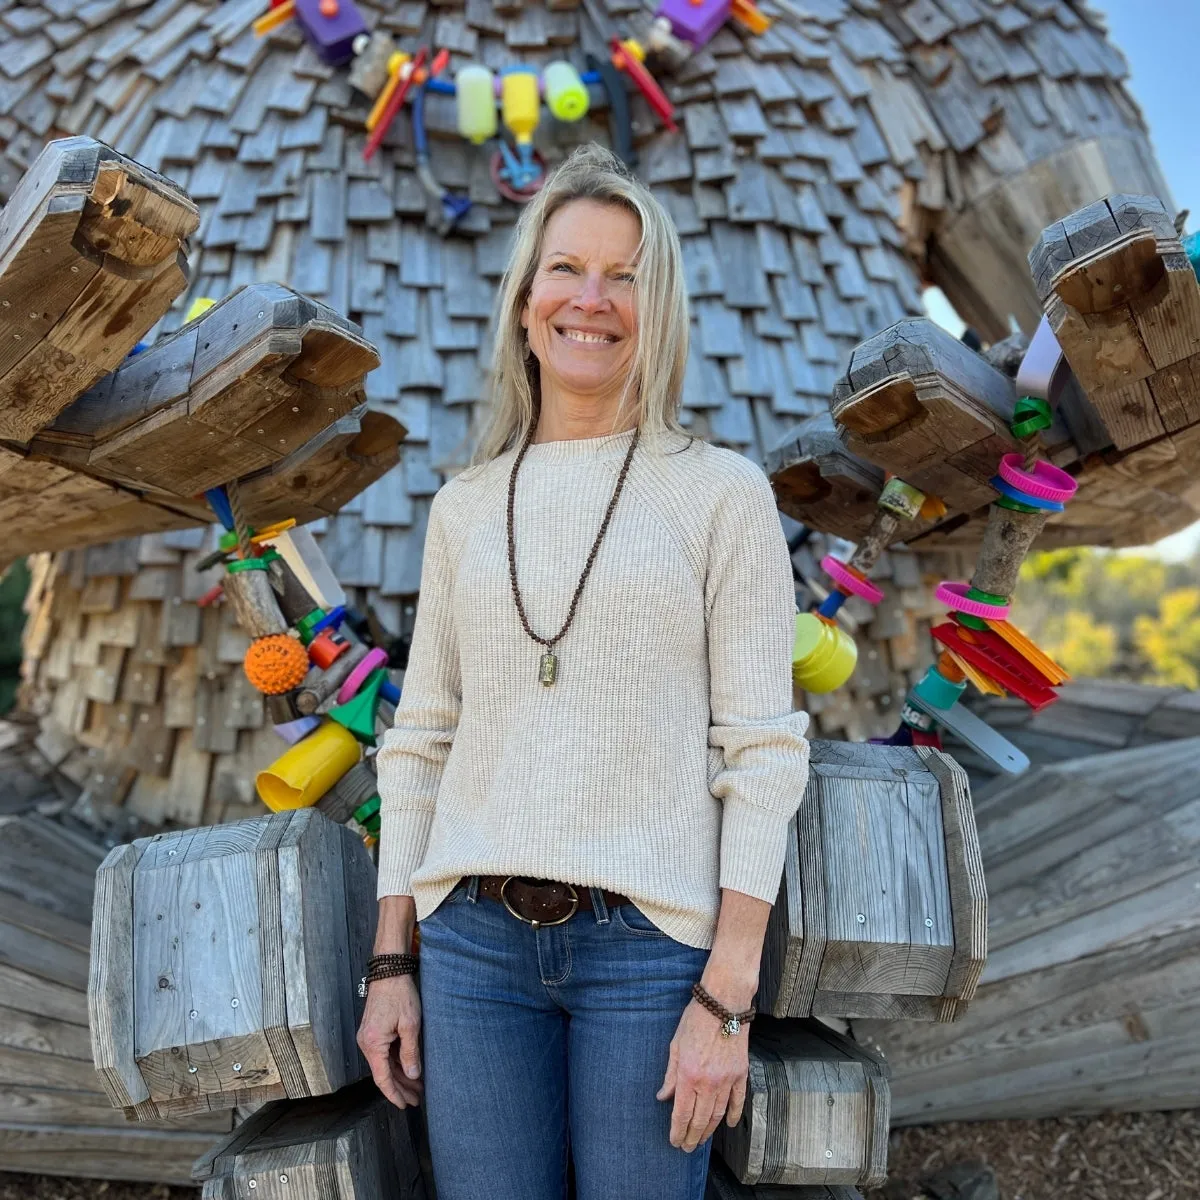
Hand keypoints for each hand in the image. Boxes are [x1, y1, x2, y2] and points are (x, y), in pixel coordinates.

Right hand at [356, 973, 422, 1107]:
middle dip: (400, 1087)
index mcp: (372, 1044)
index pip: (382, 1079)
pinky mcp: (373, 1031)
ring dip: (400, 1075)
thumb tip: (412, 1075)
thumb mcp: (410, 1024)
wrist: (389, 970)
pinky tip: (409, 1069)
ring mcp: (368, 1037)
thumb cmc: (399, 994)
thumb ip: (410, 1052)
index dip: (394, 1094)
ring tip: (416, 1087)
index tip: (405, 1105)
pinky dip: (396, 1063)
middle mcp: (366, 1043)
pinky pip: (384, 1053)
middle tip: (416, 1099)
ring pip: (384, 1064)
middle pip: (383, 1073)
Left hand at [656, 998, 748, 1151]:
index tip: (675, 1142)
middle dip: (692, 1136)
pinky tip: (730, 1124)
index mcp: (688, 1075)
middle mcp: (708, 1082)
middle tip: (687, 1147)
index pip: (681, 1113)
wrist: (724, 1003)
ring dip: (709, 1130)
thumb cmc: (696, 1019)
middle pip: (699, 1119)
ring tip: (701, 1139)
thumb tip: (662, 1097)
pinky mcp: (741, 1074)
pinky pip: (738, 1101)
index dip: (677, 1131)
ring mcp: (727, 1080)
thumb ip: (670, 1075)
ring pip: (718, 1114)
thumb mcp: (675, 1045)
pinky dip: (734, 1115)